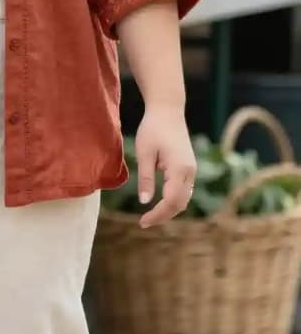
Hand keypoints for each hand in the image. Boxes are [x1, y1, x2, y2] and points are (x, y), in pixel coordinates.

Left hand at [135, 105, 195, 228]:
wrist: (168, 110)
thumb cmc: (152, 128)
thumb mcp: (144, 153)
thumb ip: (146, 178)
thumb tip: (145, 202)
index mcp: (179, 169)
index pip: (171, 202)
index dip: (157, 215)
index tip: (142, 222)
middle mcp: (190, 172)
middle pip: (180, 204)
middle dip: (163, 216)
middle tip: (143, 222)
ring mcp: (191, 170)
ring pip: (183, 199)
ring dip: (169, 210)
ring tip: (150, 216)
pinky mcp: (188, 167)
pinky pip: (183, 191)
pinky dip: (173, 200)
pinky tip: (159, 203)